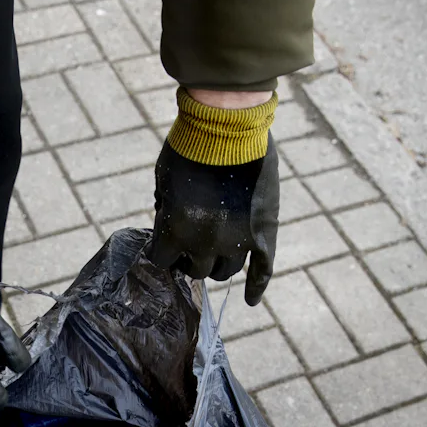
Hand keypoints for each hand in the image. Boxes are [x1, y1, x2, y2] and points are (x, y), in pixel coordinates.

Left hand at [146, 89, 278, 305]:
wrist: (227, 125)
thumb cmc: (187, 148)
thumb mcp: (163, 181)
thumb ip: (165, 209)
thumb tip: (167, 224)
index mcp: (177, 231)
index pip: (163, 260)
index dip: (162, 253)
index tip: (163, 247)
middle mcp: (207, 242)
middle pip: (197, 270)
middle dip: (189, 261)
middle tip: (188, 252)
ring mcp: (239, 239)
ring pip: (226, 271)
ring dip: (217, 266)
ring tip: (212, 258)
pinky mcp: (264, 231)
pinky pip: (264, 268)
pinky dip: (257, 286)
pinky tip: (251, 301)